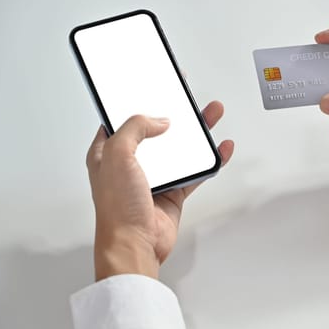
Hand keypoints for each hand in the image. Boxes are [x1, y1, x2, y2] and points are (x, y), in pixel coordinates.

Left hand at [86, 101, 233, 280]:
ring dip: (197, 132)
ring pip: (181, 147)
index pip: (123, 117)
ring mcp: (155, 177)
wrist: (135, 244)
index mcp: (108, 151)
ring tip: (211, 114)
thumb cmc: (117, 209)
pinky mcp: (174, 191)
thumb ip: (136, 128)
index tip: (155, 84)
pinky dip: (211, 159)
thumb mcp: (117, 155)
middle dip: (175, 111)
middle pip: (158, 129)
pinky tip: (220, 148)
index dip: (139, 99)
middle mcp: (132, 162)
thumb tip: (159, 120)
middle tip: (188, 95)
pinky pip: (196, 171)